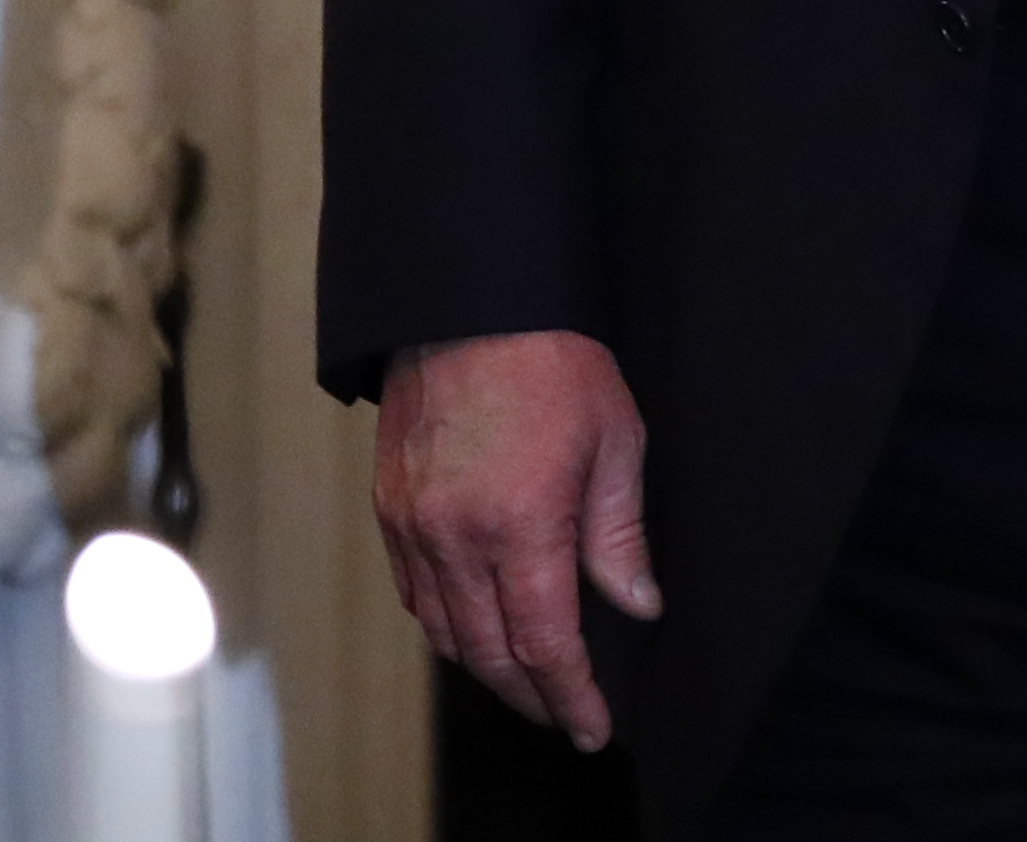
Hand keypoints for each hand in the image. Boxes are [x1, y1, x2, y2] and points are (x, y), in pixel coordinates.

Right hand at [372, 328, 657, 752]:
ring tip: (527, 680)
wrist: (470, 300)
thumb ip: (620, 533)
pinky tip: (475, 626)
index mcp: (521, 523)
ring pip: (444, 632)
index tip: (591, 727)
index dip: (570, 695)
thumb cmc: (554, 360)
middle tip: (563, 715)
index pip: (544, 643)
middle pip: (489, 653)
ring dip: (486, 668)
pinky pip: (413, 594)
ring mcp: (414, 524)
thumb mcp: (615, 440)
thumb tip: (637, 604)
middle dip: (531, 696)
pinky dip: (445, 625)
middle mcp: (456, 536)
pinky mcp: (389, 507)